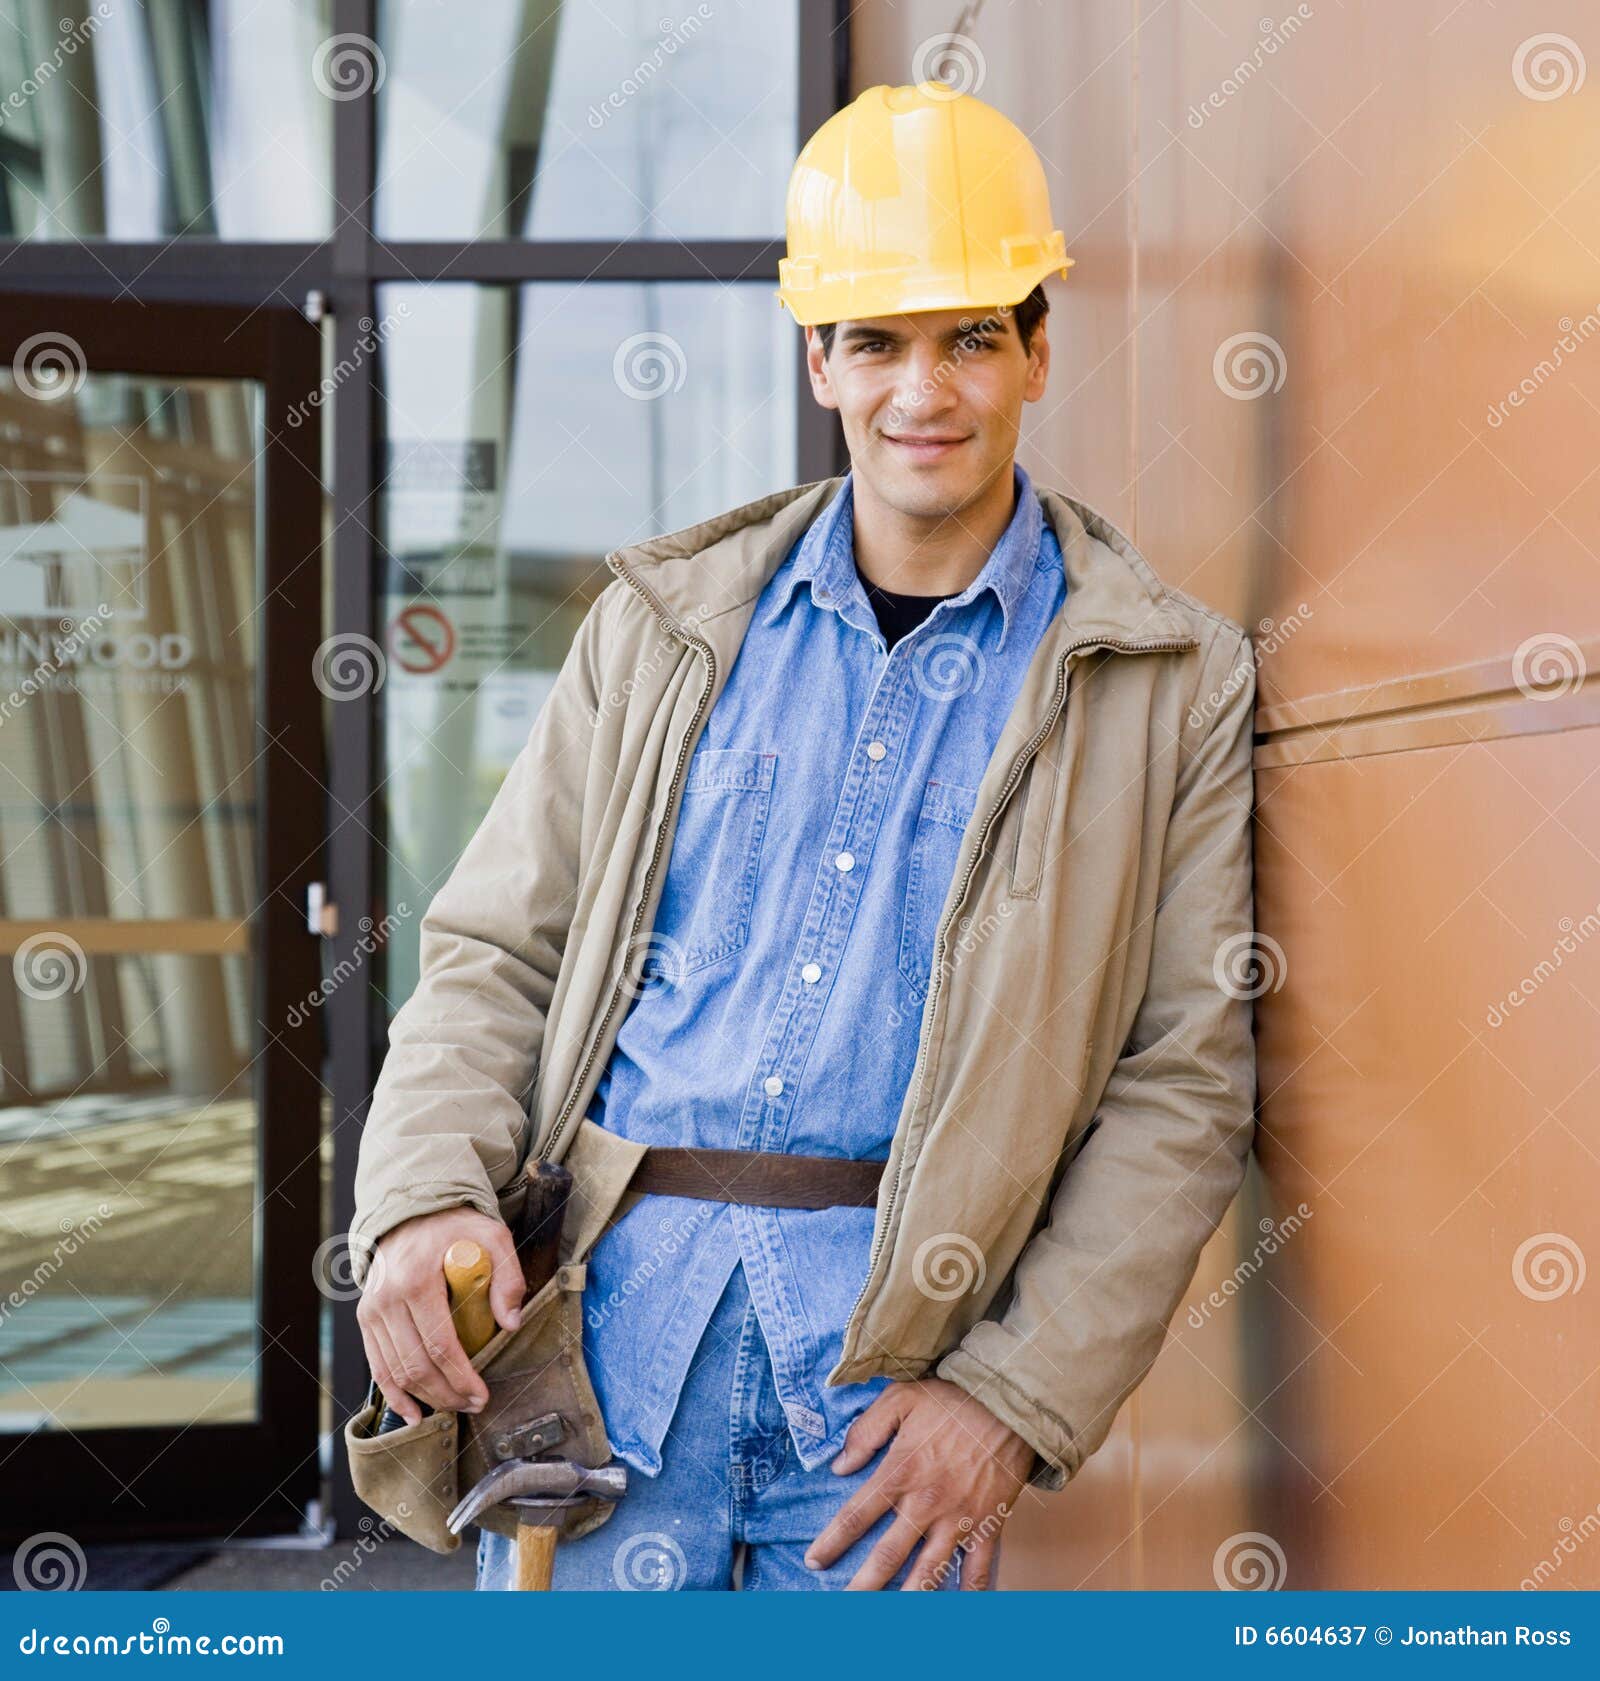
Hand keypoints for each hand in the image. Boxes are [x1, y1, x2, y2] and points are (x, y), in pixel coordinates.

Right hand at [355, 1206, 524, 1424]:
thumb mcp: (491, 1236)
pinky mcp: (366, 1317)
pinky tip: (414, 1413)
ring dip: (426, 1398)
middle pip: (416, 1364)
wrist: (412, 1211)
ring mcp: (372, 1309)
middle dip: (447, 1393)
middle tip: (474, 1404)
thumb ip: (507, 1276)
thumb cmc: (455, 1226)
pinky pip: (377, 1365)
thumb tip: (510, 1324)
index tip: (481, 1395)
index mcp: (417, 1279)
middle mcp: (387, 1298)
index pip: (439, 1344)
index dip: (461, 1377)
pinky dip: (394, 1394)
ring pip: (395, 1371)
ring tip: (455, 1408)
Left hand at [804, 1376, 1034, 1589]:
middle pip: (887, 1556)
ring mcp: (958, 1518)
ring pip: (929, 1572)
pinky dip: (968, 1593)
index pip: (856, 1515)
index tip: (814, 1561)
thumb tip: (839, 1465)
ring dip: (908, 1599)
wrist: (1008, 1403)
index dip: (832, 1541)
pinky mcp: (988, 1524)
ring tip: (890, 1619)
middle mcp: (925, 1503)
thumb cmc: (952, 1398)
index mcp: (900, 1471)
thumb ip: (866, 1431)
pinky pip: (977, 1568)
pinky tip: (955, 1608)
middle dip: (862, 1586)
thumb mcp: (900, 1398)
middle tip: (843, 1607)